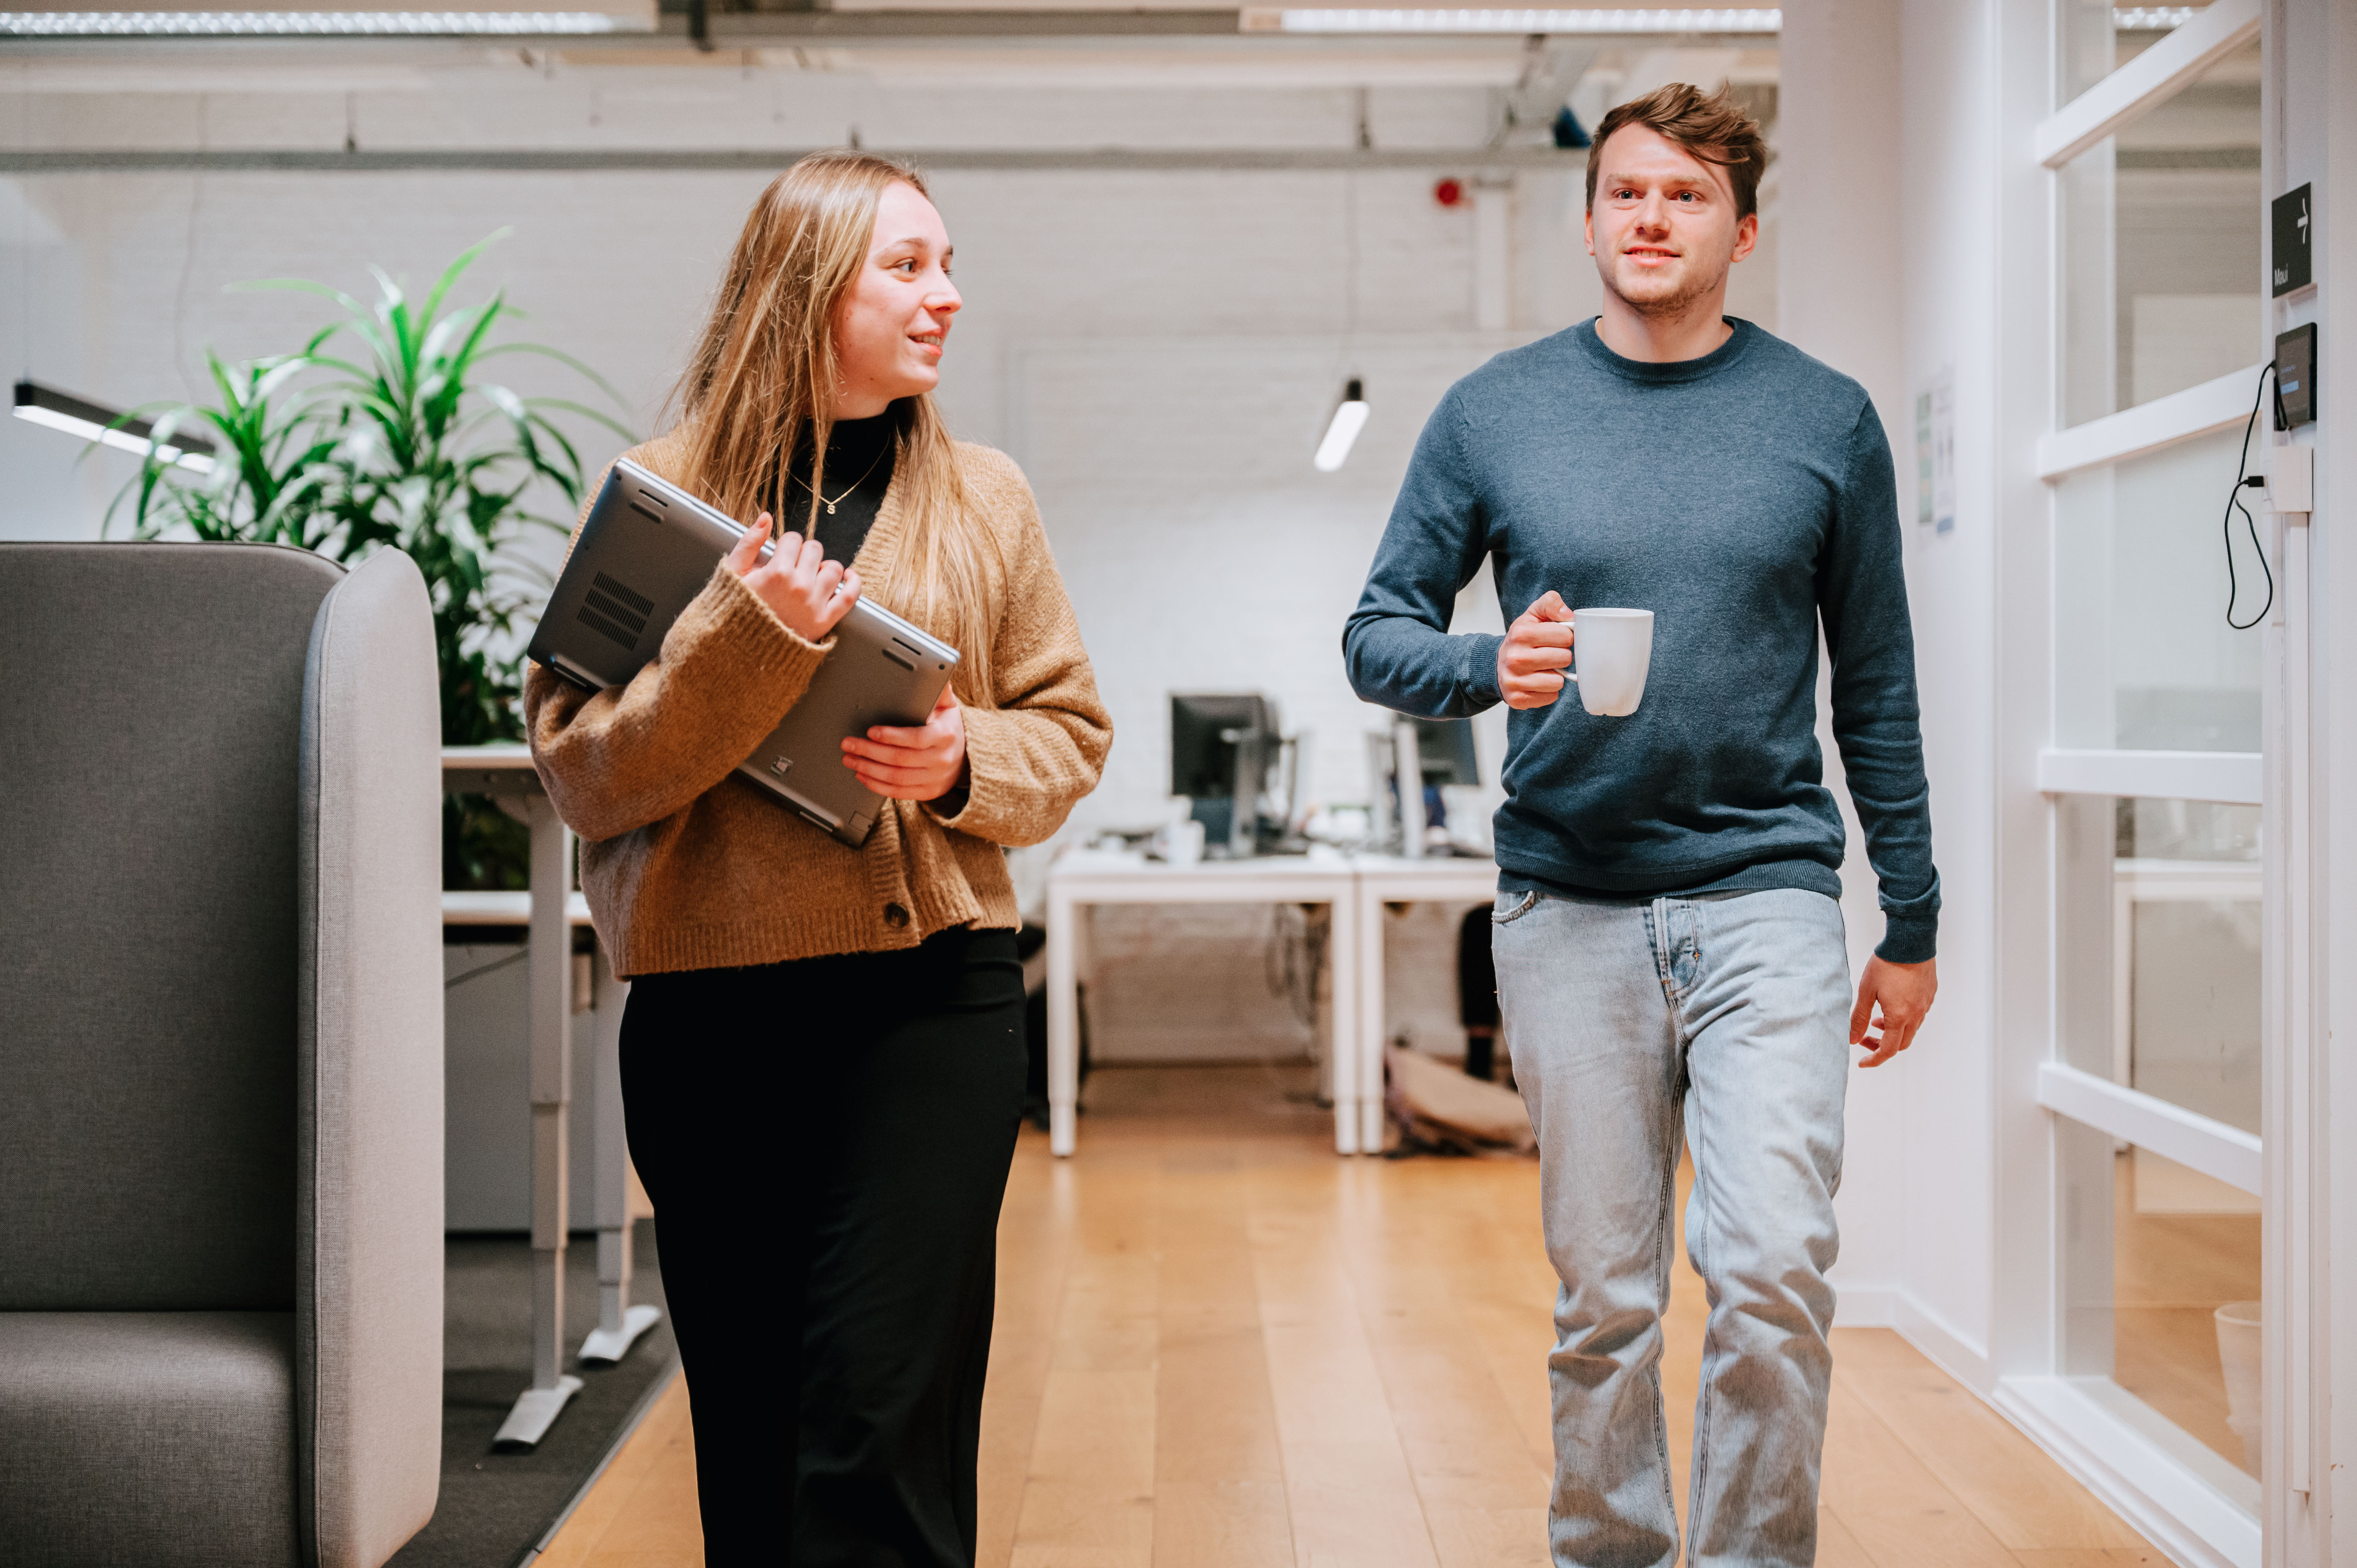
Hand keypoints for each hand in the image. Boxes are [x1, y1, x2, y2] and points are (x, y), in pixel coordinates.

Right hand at [726, 512, 860, 642]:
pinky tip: (847, 576)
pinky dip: (853, 582)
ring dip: (824, 567)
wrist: (744, 647)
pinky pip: (850, 595)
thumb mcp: (735, 573)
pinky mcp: (826, 620)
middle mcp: (799, 585)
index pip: (793, 539)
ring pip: (833, 569)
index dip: (787, 544)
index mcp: (776, 572)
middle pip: (814, 550)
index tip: (782, 554)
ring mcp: (814, 603)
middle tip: (794, 567)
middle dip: (804, 554)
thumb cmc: (738, 609)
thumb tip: (766, 517)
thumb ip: (750, 542)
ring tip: (811, 576)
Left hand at [842, 686, 967, 802]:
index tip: (870, 731)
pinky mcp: (928, 792)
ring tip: (850, 759)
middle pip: (900, 760)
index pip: (915, 739)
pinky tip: (863, 776)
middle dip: (869, 752)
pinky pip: (899, 793)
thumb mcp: (949, 707)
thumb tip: (937, 669)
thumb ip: (939, 691)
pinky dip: (877, 786)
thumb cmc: (949, 728)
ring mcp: (934, 779)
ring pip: (896, 778)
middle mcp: (941, 760)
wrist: (968, 757)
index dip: (891, 736)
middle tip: (848, 744)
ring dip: (868, 769)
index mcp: (945, 736)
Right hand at [1498, 591, 1575, 709]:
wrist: (1496, 665)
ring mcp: (1515, 680)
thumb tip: (1568, 615)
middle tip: (1550, 654)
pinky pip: (1551, 697)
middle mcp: (1515, 658)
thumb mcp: (1532, 616)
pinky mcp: (1517, 699)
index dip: (1565, 637)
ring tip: (1544, 669)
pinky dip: (1548, 691)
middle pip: (1564, 658)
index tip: (1554, 639)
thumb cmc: (1521, 640)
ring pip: (1558, 681)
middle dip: (1561, 656)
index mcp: (1520, 633)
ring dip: (1556, 676)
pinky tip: (1537, 682)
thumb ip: (1550, 604)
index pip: (1566, 636)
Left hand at [1850, 955, 1935, 1066]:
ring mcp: (1925, 1004)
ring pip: (1910, 1029)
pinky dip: (1903, 1018)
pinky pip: (1918, 1014)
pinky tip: (1891, 1004)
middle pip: (1901, 1043)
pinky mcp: (1930, 994)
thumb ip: (1858, 1017)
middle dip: (1882, 1045)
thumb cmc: (1886, 965)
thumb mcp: (1866, 991)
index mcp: (1900, 1017)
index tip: (1862, 1062)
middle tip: (1865, 1037)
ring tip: (1875, 1019)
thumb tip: (1852, 1039)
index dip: (1874, 1059)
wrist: (1911, 942)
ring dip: (1892, 1030)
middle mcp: (1916, 1014)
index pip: (1888, 1050)